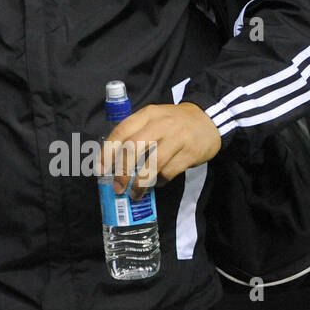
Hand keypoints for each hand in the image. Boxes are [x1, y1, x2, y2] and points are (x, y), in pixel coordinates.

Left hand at [101, 101, 221, 199]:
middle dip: (122, 170)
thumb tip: (114, 161)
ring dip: (140, 182)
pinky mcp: (190, 153)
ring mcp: (177, 138)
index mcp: (147, 115)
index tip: (100, 168)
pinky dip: (160, 181)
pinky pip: (170, 171)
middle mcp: (160, 124)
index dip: (108, 151)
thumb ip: (136, 133)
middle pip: (134, 147)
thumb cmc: (174, 122)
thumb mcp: (154, 118)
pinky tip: (156, 184)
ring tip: (134, 194)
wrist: (209, 119)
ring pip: (153, 163)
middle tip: (117, 186)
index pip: (122, 131)